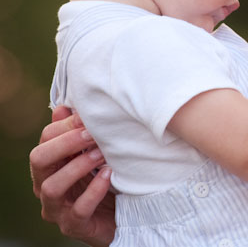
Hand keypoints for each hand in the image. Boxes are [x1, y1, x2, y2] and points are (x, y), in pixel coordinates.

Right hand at [29, 106, 115, 245]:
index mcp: (51, 165)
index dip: (65, 126)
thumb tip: (65, 107)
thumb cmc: (105, 179)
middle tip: (91, 134)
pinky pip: (78, 210)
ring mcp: (58, 209)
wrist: (123, 215)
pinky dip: (93, 192)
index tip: (89, 118)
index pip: (45, 140)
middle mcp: (47, 186)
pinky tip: (108, 176)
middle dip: (65, 143)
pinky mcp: (75, 226)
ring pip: (51, 187)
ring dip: (77, 166)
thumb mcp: (93, 153)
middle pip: (38, 160)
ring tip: (101, 154)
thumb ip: (78, 133)